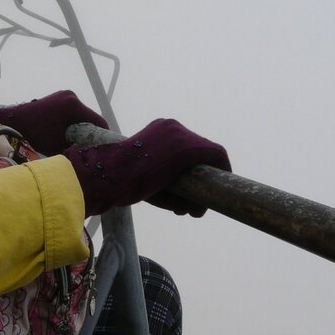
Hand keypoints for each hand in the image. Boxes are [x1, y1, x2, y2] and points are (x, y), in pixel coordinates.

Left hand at [0, 90, 107, 156]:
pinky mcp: (58, 97)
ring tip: (76, 140)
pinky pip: (72, 111)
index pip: (99, 121)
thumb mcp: (57, 145)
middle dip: (90, 132)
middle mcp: (71, 96)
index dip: (103, 136)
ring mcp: (64, 95)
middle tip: (88, 147)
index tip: (104, 148)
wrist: (13, 120)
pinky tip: (67, 132)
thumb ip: (75, 149)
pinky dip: (72, 121)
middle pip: (90, 117)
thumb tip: (89, 155)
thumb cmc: (34, 134)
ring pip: (81, 114)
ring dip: (81, 127)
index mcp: (73, 105)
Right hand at [62, 118, 229, 217]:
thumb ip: (167, 185)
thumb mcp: (146, 177)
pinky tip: (218, 191)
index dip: (191, 168)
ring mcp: (181, 134)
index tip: (189, 186)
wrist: (112, 177)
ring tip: (197, 209)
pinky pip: (216, 155)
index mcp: (158, 130)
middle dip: (200, 177)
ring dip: (207, 181)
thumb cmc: (123, 181)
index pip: (184, 146)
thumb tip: (190, 207)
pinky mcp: (189, 146)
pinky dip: (222, 170)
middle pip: (198, 150)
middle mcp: (172, 126)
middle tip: (194, 205)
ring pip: (208, 155)